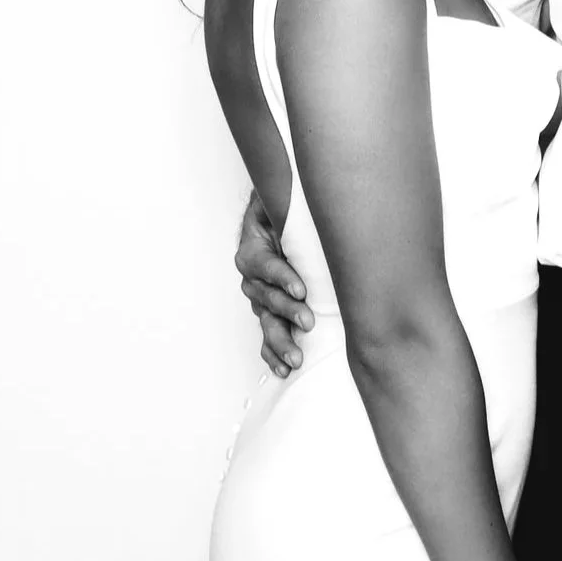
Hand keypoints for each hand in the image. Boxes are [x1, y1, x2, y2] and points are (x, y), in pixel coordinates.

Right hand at [234, 190, 312, 375]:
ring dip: (281, 341)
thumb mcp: (282, 204)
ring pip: (267, 321)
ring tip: (296, 357)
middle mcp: (253, 277)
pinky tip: (283, 368)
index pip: (266, 265)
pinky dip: (273, 354)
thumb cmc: (285, 214)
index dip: (282, 277)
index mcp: (253, 250)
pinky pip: (266, 337)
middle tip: (308, 321)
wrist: (281, 221)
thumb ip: (283, 202)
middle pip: (266, 297)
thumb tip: (299, 192)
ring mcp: (261, 298)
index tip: (301, 288)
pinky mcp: (271, 313)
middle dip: (288, 310)